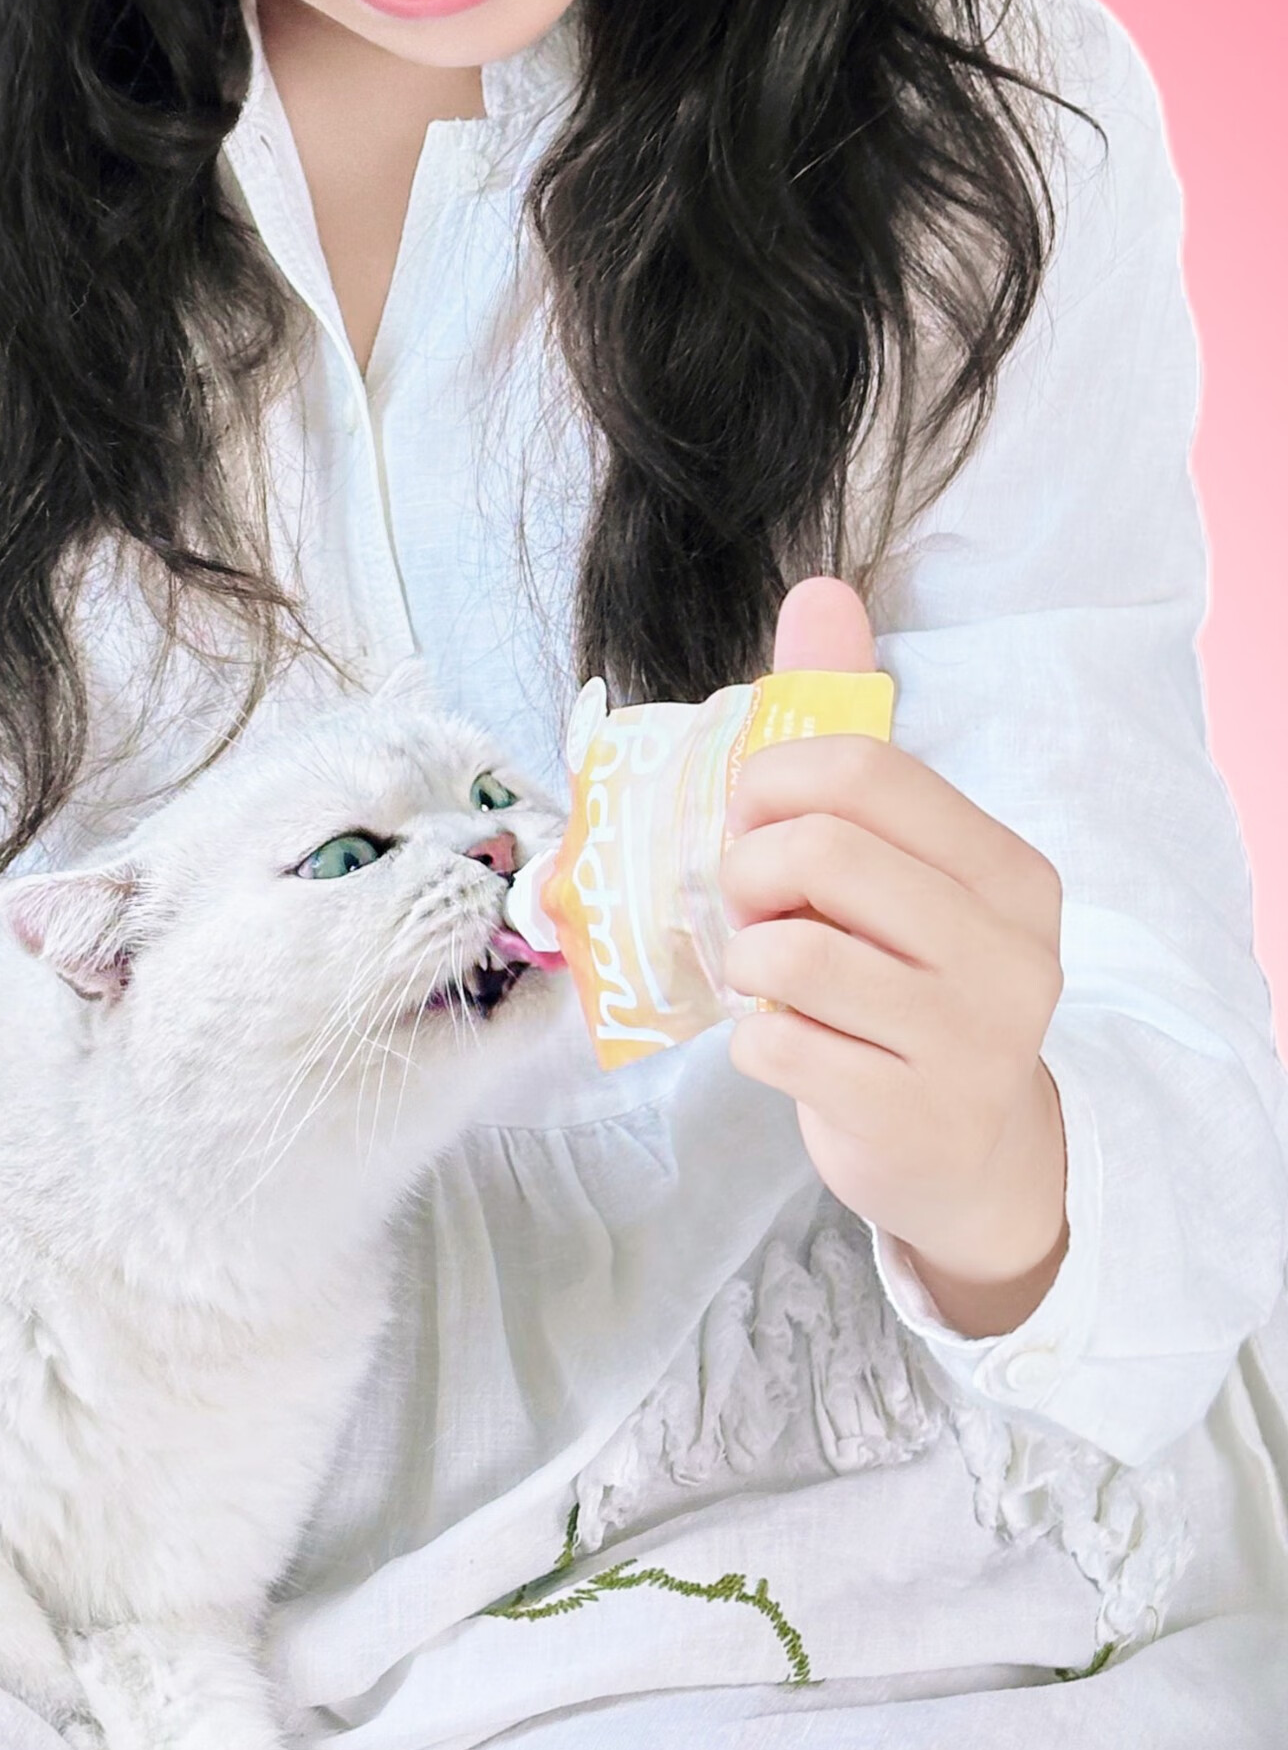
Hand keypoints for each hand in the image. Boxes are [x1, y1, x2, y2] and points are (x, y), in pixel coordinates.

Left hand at [721, 578, 1068, 1335]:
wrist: (966, 1156)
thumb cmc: (909, 987)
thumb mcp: (898, 862)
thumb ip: (853, 734)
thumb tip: (819, 592)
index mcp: (1007, 868)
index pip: (863, 770)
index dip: (769, 785)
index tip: (751, 822)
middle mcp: (1008, 947)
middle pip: (819, 853)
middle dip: (744, 873)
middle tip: (746, 907)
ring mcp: (966, 1037)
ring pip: (787, 953)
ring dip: (743, 961)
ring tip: (765, 977)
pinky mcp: (909, 1113)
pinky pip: (774, 1044)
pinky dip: (751, 1039)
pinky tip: (785, 1044)